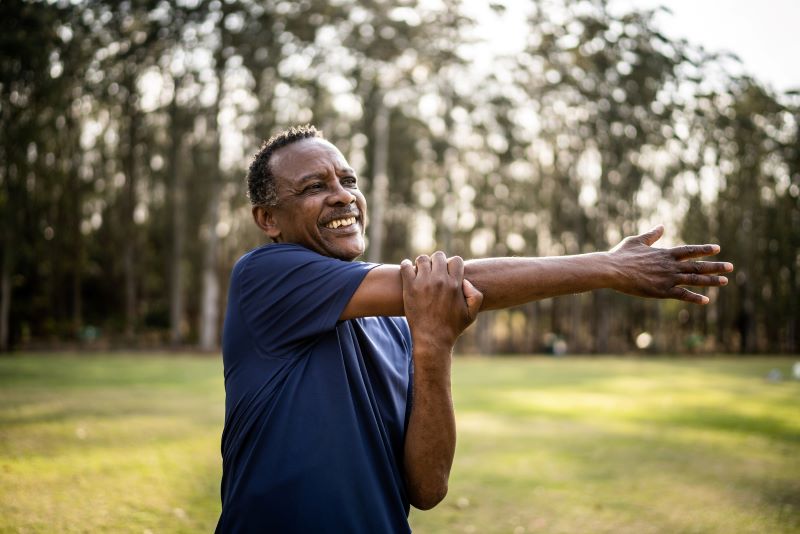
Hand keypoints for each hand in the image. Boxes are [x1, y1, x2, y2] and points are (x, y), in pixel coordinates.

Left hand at [400, 251, 483, 352]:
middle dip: (437, 262)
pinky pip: (405, 266)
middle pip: (438, 256)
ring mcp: (423, 283)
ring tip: (421, 271)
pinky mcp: (410, 287)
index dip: (452, 265)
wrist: (432, 339)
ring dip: (422, 263)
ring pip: (422, 259)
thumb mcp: (471, 314)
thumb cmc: (452, 327)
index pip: (456, 260)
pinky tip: (408, 271)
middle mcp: (440, 280)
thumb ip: (476, 296)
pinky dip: (406, 266)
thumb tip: (465, 281)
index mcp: (455, 284)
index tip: (447, 272)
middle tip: (433, 271)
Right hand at [609, 225, 733, 304]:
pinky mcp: (661, 291)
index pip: (689, 250)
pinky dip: (694, 298)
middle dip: (715, 266)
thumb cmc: (621, 255)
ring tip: (724, 281)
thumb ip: (651, 235)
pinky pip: (682, 295)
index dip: (704, 250)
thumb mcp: (636, 241)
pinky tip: (706, 300)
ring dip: (711, 281)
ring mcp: (667, 279)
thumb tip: (662, 226)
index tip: (717, 248)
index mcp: (664, 253)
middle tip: (730, 267)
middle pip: (697, 266)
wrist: (613, 270)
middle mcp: (670, 265)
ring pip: (694, 280)